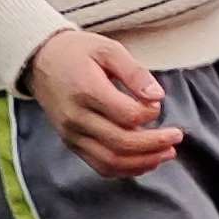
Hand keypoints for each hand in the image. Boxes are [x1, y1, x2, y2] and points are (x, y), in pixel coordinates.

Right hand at [24, 28, 182, 177]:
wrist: (40, 62)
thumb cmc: (79, 52)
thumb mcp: (108, 49)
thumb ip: (134, 72)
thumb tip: (158, 96)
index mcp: (87, 92)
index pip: (126, 115)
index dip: (149, 113)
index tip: (159, 103)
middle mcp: (76, 118)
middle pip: (121, 143)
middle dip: (154, 144)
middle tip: (177, 137)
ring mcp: (72, 135)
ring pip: (110, 161)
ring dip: (143, 162)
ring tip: (167, 153)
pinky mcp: (71, 143)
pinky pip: (99, 165)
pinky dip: (125, 169)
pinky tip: (146, 162)